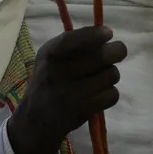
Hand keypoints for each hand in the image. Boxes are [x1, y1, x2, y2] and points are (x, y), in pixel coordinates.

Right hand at [7, 26, 126, 153]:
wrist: (36, 119)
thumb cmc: (47, 80)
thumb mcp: (49, 56)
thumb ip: (72, 42)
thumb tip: (105, 34)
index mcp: (50, 54)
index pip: (74, 40)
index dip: (95, 35)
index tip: (109, 33)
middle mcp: (59, 73)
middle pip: (103, 56)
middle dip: (116, 52)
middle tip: (116, 52)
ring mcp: (71, 94)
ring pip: (111, 75)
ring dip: (111, 74)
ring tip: (100, 77)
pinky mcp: (82, 110)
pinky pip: (112, 95)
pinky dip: (110, 93)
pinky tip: (99, 93)